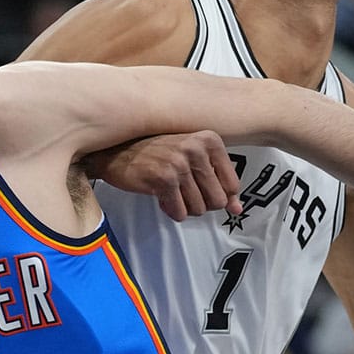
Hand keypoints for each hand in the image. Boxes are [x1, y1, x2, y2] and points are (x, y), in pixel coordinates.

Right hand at [82, 132, 241, 220]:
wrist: (116, 151)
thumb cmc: (156, 153)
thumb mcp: (192, 159)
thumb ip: (219, 183)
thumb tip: (238, 209)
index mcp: (209, 140)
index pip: (232, 185)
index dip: (217, 194)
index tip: (200, 187)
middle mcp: (197, 149)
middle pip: (217, 201)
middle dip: (200, 203)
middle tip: (182, 190)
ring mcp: (180, 164)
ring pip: (199, 209)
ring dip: (184, 206)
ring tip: (170, 190)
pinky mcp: (164, 179)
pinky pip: (180, 213)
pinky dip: (171, 210)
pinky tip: (160, 195)